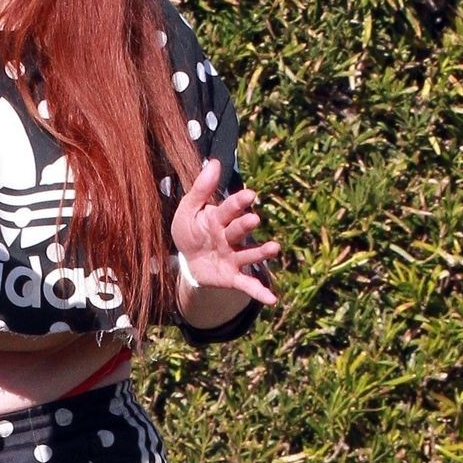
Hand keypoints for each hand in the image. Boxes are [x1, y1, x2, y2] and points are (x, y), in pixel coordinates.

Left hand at [171, 158, 279, 304]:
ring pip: (248, 254)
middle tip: (253, 220)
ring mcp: (233, 257)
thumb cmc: (190, 231)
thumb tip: (214, 162)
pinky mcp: (232, 276)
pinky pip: (247, 284)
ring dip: (261, 252)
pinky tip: (272, 300)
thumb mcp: (188, 210)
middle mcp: (230, 237)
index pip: (229, 209)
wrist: (188, 261)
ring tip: (275, 248)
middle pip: (239, 230)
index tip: (249, 194)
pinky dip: (259, 292)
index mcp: (218, 219)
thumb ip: (200, 189)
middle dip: (245, 225)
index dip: (238, 202)